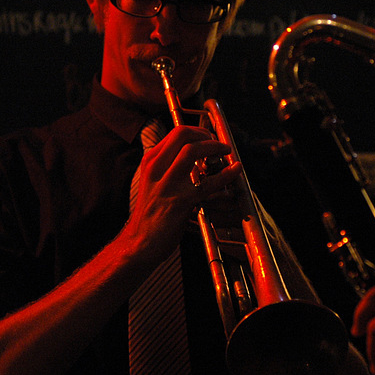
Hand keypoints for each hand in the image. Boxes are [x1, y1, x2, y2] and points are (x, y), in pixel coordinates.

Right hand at [122, 125, 242, 264]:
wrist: (139, 243)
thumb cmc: (151, 215)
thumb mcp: (154, 182)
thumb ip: (169, 166)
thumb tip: (195, 154)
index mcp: (150, 162)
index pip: (176, 133)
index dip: (198, 131)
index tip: (210, 138)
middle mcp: (155, 168)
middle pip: (183, 134)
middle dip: (207, 135)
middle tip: (220, 145)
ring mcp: (166, 184)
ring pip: (192, 150)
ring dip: (215, 147)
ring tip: (227, 152)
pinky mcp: (179, 201)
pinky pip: (207, 183)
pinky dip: (226, 174)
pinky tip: (235, 170)